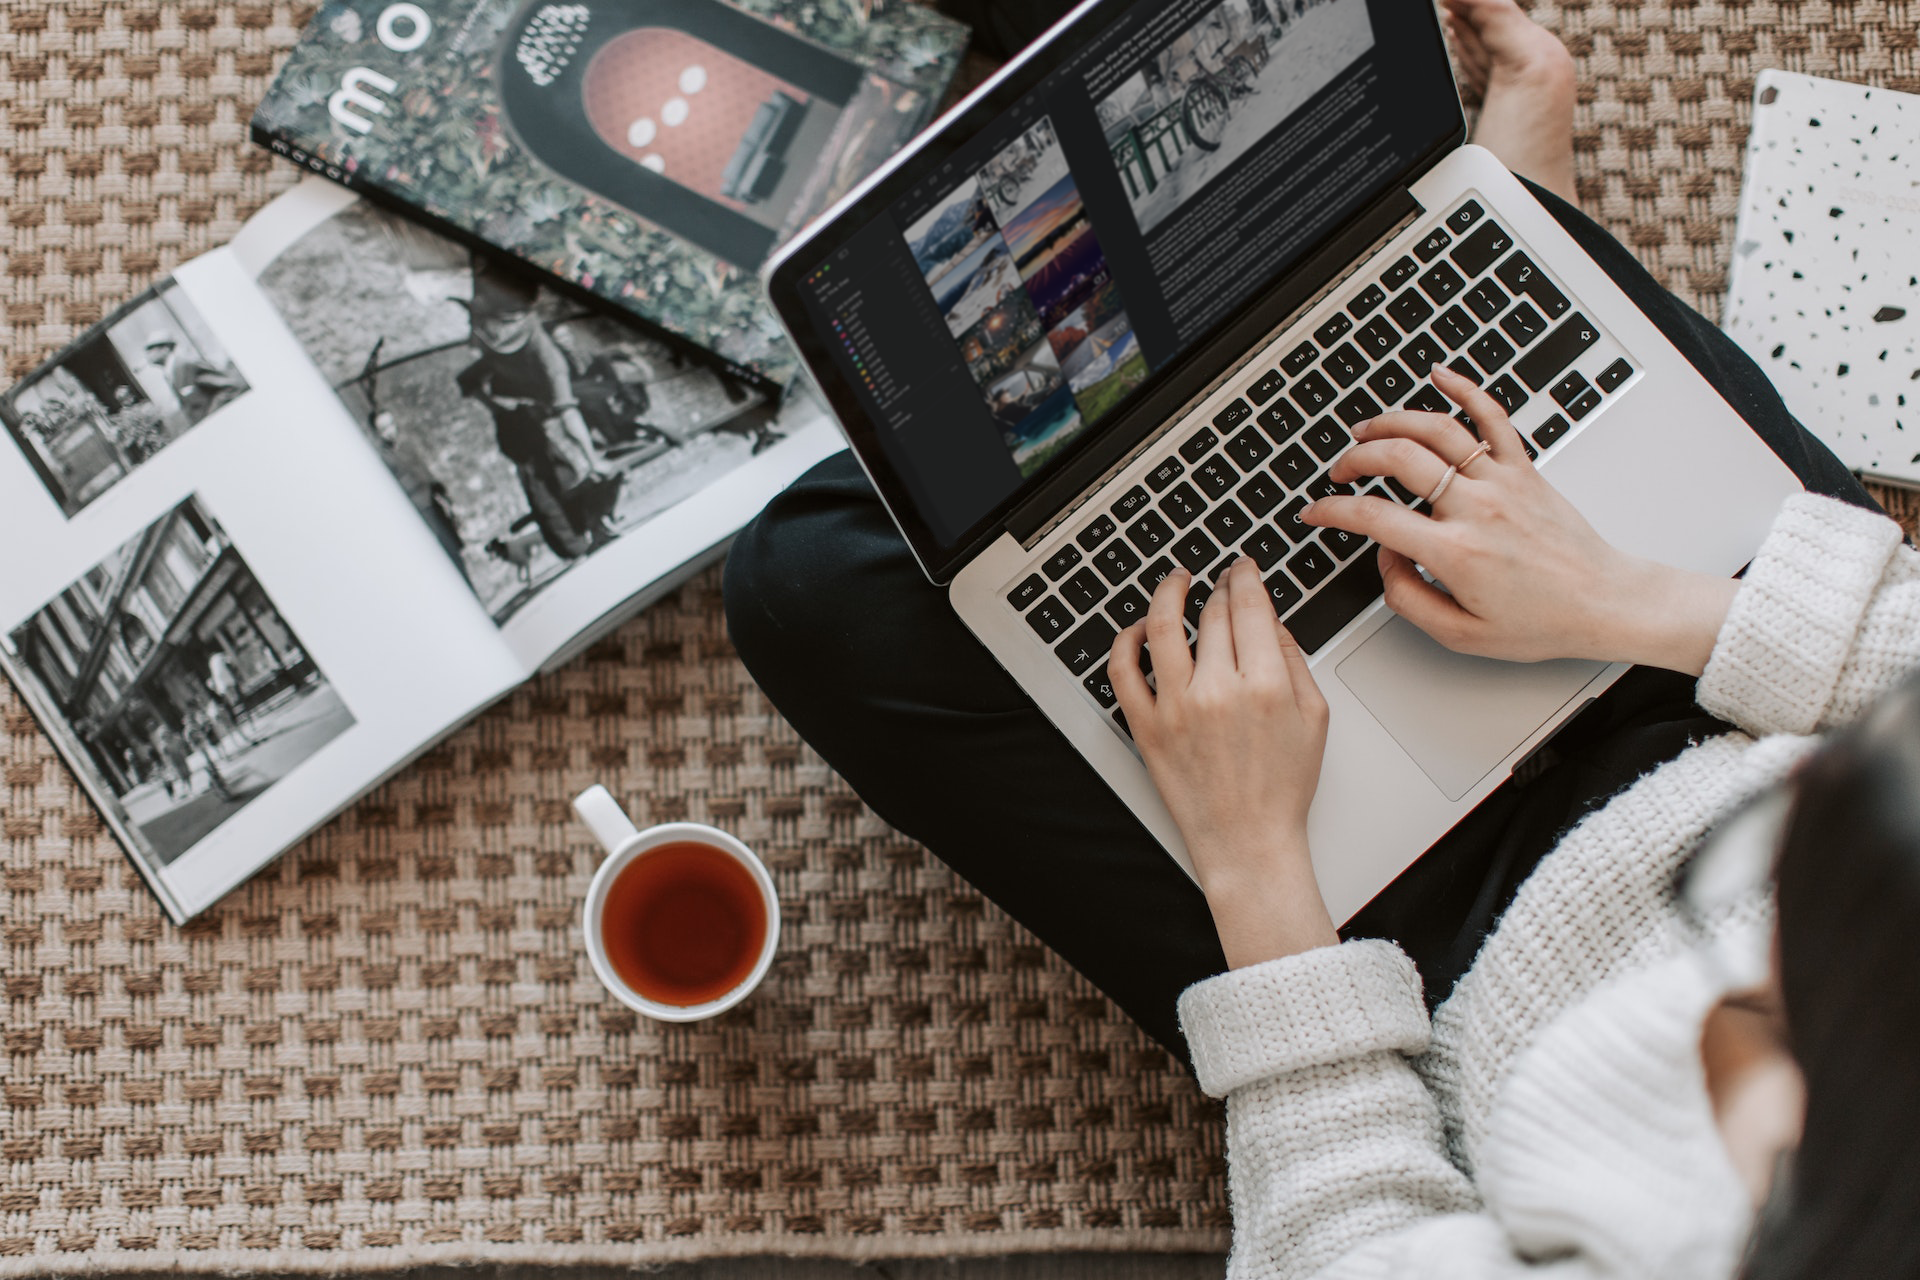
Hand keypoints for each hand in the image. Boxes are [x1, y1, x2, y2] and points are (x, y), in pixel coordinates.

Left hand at [1110, 557, 1337, 966]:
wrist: (1248, 842)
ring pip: (1163, 627)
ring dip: (1168, 593)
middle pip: (1212, 614)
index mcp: (1264, 685)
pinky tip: (1139, 629)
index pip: (1249, 606)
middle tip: (1221, 579)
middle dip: (1218, 587)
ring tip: (1175, 581)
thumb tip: (1270, 620)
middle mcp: (1217, 691)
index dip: (1245, 576)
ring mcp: (1176, 708)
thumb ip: (1293, 660)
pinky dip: (1126, 641)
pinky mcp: (1146, 728)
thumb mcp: (1314, 717)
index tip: (1243, 567)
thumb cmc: (1282, 788)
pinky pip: (1123, 671)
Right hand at [1303, 366, 1736, 673]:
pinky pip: (1493, 417)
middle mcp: (1477, 508)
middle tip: (1340, 472)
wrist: (1605, 603)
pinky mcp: (1525, 470)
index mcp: (1456, 552)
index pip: (1374, 518)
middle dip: (1355, 460)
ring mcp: (1503, 482)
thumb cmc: (1542, 621)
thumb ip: (1408, 598)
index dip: (1332, 512)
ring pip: (1437, 430)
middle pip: (1399, 459)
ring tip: (1367, 429)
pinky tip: (1441, 375)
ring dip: (1393, 422)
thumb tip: (1386, 559)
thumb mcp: (1462, 635)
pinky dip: (1465, 388)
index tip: (1316, 512)